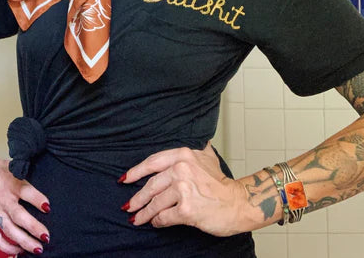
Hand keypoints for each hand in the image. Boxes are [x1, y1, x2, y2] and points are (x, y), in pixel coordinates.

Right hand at [0, 150, 49, 254]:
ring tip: (36, 248)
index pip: (27, 192)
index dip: (38, 200)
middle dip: (34, 228)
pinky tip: (16, 250)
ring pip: (9, 230)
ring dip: (23, 241)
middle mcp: (3, 198)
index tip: (47, 207)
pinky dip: (5, 246)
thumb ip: (27, 181)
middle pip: (20, 216)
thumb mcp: (15, 168)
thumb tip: (42, 193)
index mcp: (12, 183)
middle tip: (45, 236)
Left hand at [120, 142, 248, 235]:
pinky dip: (157, 222)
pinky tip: (155, 223)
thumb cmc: (222, 184)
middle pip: (151, 185)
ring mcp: (184, 189)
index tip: (125, 179)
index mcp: (184, 155)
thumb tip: (195, 139)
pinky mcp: (186, 210)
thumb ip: (196, 148)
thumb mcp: (208, 157)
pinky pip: (164, 217)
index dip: (136, 171)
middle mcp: (182, 169)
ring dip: (144, 213)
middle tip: (129, 205)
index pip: (153, 162)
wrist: (238, 203)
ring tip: (137, 219)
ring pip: (156, 203)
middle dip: (137, 197)